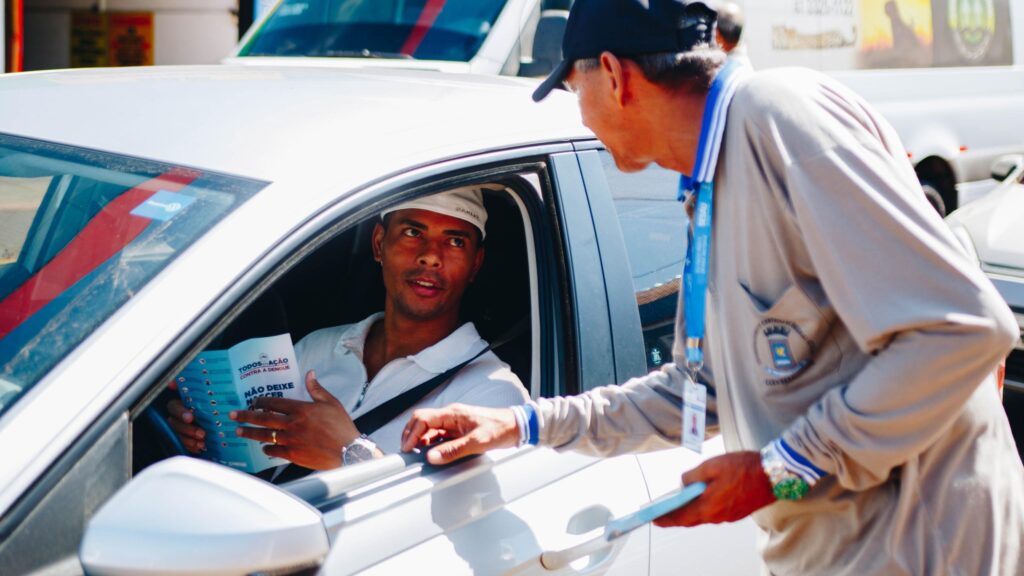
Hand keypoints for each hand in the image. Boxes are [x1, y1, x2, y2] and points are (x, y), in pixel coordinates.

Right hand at [166, 380, 204, 452]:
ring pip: (178, 436)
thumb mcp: (201, 393)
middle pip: (175, 424)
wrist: (217, 414)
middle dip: (187, 430)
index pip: (173, 407)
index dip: (181, 413)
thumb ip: (186, 386)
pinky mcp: (185, 439)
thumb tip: (171, 383)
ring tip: (202, 442)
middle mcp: (177, 417)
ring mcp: (179, 429)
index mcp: (179, 404)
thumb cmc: (207, 401)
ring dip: (190, 440)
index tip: (191, 418)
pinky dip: (192, 447)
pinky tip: (200, 448)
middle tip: (202, 433)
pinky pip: (183, 445)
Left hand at [231, 370, 359, 469]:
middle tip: (234, 415)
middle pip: (263, 418)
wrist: (348, 451)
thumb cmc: (342, 427)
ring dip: (250, 433)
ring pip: (265, 435)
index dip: (262, 401)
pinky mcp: (293, 455)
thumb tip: (309, 374)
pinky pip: (275, 451)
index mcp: (301, 409)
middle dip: (246, 416)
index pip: (275, 403)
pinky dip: (267, 449)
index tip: (254, 402)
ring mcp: (291, 440)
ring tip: (239, 431)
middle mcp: (293, 424)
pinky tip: (264, 448)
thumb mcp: (332, 403)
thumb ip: (317, 389)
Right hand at [400, 404, 519, 464]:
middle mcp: (451, 416)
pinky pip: (439, 435)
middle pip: (422, 421)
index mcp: (453, 414)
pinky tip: (432, 453)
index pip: (423, 419)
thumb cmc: (500, 429)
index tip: (408, 448)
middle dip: (411, 435)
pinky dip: (431, 443)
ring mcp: (454, 423)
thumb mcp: (477, 442)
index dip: (412, 433)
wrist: (516, 426)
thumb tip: (432, 457)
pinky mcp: (459, 430)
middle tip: (407, 451)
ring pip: (429, 429)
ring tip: (417, 454)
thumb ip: (453, 450)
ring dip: (420, 440)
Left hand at [653, 451, 774, 527]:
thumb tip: (683, 484)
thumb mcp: (713, 465)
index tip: (654, 519)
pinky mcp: (737, 512)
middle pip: (691, 519)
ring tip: (679, 505)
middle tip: (662, 514)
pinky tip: (701, 499)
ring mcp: (729, 516)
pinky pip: (715, 513)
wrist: (774, 475)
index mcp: (709, 506)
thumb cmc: (744, 468)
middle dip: (676, 516)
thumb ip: (693, 476)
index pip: (682, 517)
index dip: (666, 519)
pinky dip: (704, 508)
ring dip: (690, 511)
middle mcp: (718, 516)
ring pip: (704, 516)